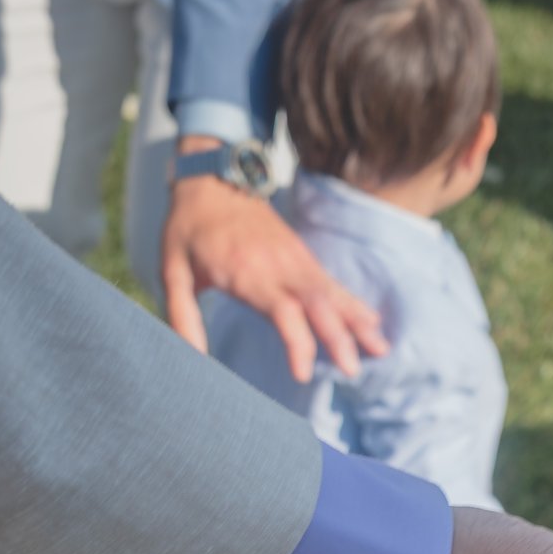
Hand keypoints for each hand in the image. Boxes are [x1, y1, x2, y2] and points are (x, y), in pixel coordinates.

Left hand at [158, 139, 387, 376]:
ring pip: (332, 294)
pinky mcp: (302, 256)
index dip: (297, 343)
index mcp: (246, 271)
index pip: (282, 311)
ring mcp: (295, 259)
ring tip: (381, 349)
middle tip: (353, 371)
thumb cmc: (188, 228)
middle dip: (338, 338)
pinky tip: (372, 323)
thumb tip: (191, 358)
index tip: (303, 374)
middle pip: (317, 305)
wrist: (213, 178)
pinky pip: (333, 284)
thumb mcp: (171, 270)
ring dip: (357, 322)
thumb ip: (181, 316)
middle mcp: (278, 265)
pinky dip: (354, 305)